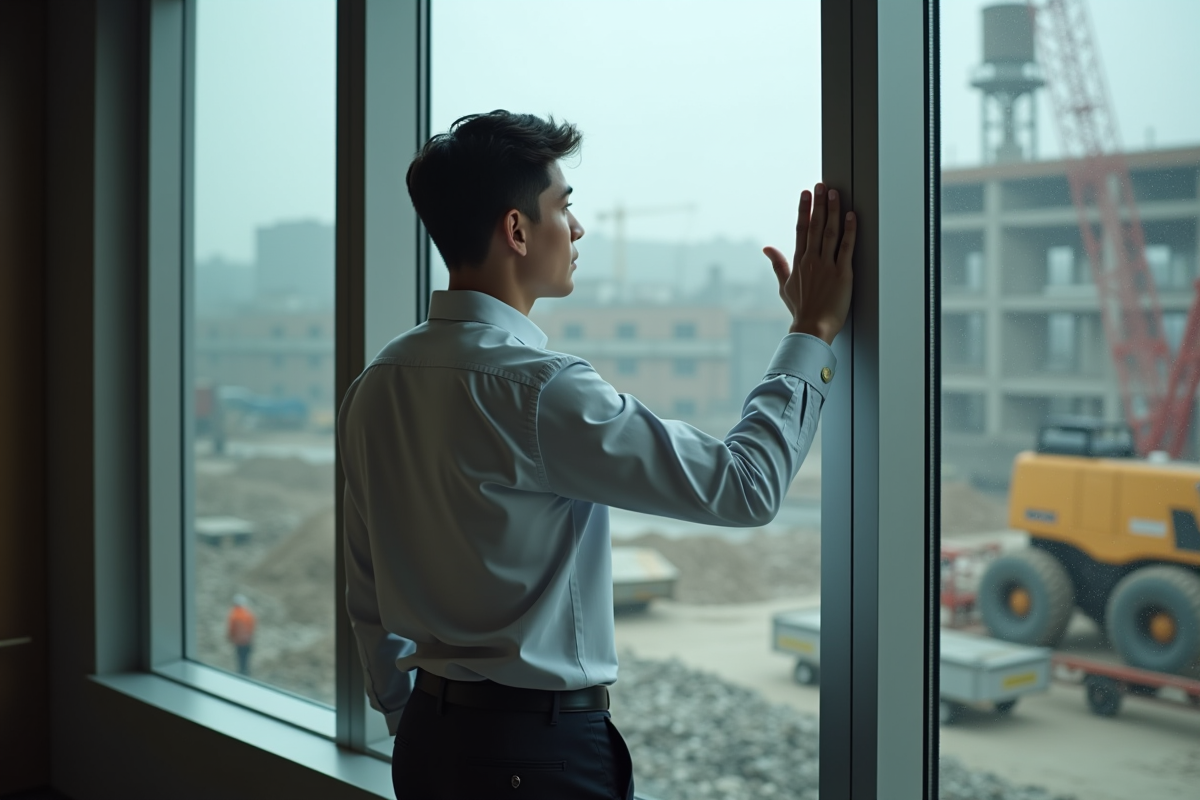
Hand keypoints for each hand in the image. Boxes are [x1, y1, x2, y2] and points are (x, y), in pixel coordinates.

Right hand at [763, 183, 856, 344]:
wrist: (811, 328)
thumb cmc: (800, 309)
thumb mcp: (784, 286)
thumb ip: (778, 264)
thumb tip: (766, 248)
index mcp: (798, 262)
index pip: (801, 229)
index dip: (804, 209)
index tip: (806, 194)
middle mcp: (811, 260)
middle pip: (815, 226)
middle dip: (818, 203)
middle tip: (821, 185)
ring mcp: (827, 266)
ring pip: (830, 233)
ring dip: (833, 211)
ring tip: (835, 193)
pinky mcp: (842, 274)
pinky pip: (846, 248)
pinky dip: (849, 231)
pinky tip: (851, 216)